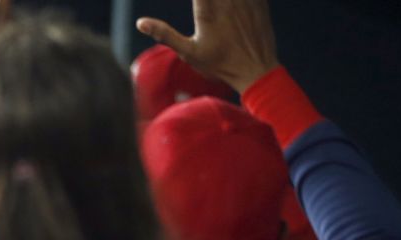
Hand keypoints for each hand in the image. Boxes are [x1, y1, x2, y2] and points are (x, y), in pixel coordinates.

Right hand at [136, 0, 279, 93]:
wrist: (257, 71)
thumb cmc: (220, 65)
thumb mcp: (188, 53)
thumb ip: (164, 34)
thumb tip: (140, 23)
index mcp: (207, 10)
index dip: (197, 1)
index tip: (196, 5)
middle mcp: (228, 1)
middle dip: (205, 2)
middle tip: (202, 7)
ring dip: (220, 2)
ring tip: (215, 12)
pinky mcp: (260, 2)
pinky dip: (237, 2)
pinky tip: (230, 9)